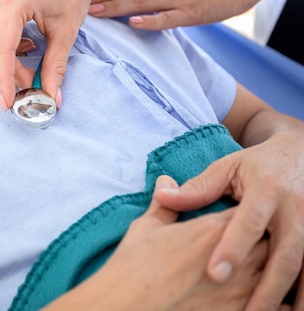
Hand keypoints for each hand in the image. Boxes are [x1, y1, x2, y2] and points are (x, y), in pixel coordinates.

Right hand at [0, 0, 106, 110]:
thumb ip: (55, 66)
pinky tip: (28, 47)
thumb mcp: (67, 32)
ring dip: (10, 63)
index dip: (5, 80)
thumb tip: (51, 98)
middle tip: (35, 84)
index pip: (2, 50)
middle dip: (11, 73)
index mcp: (15, 2)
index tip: (9, 103)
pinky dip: (8, 51)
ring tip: (33, 66)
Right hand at [46, 175, 265, 309]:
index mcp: (212, 229)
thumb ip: (165, 204)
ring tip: (260, 268)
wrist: (128, 304)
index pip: (246, 211)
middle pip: (270, 239)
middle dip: (263, 238)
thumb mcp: (146, 228)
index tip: (239, 214)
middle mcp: (235, 256)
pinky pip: (275, 305)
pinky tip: (262, 297)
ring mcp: (242, 289)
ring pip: (278, 272)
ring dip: (271, 268)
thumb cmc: (134, 266)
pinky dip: (276, 300)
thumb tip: (167, 182)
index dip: (245, 212)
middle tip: (253, 241)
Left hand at [154, 119, 303, 309]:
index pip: (249, 222)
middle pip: (285, 254)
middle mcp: (295, 210)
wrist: (301, 155)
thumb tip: (161, 195)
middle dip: (267, 287)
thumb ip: (198, 188)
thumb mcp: (227, 168)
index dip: (233, 248)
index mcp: (267, 190)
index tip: (215, 274)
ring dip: (292, 299)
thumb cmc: (256, 165)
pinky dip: (303, 293)